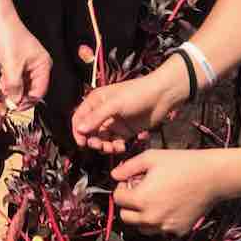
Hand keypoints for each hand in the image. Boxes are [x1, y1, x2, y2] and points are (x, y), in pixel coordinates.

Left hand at [0, 13, 51, 108]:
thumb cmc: (9, 36)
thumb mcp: (12, 65)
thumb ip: (14, 86)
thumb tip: (14, 102)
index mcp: (42, 66)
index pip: (39, 91)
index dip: (28, 101)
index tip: (15, 108)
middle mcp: (35, 67)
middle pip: (29, 90)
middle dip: (18, 98)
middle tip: (6, 105)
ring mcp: (23, 67)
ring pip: (19, 87)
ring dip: (10, 94)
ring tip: (0, 99)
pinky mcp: (12, 66)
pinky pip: (10, 82)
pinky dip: (4, 88)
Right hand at [72, 61, 187, 153]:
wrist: (161, 96)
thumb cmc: (138, 93)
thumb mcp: (114, 104)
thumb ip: (96, 117)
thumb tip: (80, 129)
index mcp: (96, 101)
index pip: (79, 118)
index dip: (78, 131)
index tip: (82, 142)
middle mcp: (103, 112)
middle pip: (90, 131)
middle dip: (94, 141)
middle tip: (101, 146)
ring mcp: (114, 122)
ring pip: (102, 139)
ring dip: (105, 146)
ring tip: (114, 148)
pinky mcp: (125, 131)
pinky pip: (114, 142)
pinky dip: (116, 147)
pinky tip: (122, 146)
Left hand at [111, 149, 221, 235]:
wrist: (212, 176)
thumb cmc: (182, 164)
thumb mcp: (151, 158)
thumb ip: (128, 167)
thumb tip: (115, 175)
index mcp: (141, 200)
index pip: (117, 199)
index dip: (122, 188)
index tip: (131, 181)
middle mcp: (151, 218)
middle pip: (126, 217)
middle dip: (128, 204)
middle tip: (140, 190)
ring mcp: (165, 227)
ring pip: (141, 227)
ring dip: (141, 215)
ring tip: (154, 198)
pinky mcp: (178, 230)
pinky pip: (160, 230)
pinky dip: (159, 221)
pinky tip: (168, 204)